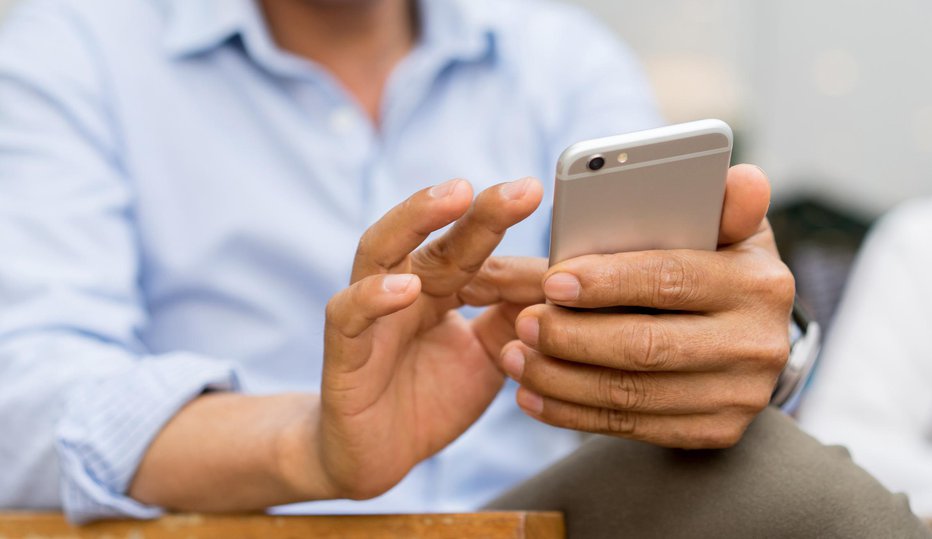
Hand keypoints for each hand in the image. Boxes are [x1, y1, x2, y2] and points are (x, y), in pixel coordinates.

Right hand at [317, 177, 545, 498]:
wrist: (377, 457)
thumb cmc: (430, 398)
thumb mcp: (489, 357)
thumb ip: (517, 318)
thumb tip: (561, 280)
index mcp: (439, 286)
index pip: (476, 249)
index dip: (515, 239)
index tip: (556, 218)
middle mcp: (402, 288)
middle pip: (438, 237)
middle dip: (481, 211)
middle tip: (524, 190)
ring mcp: (368, 315)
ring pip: (379, 250)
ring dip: (416, 218)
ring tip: (455, 196)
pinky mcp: (342, 354)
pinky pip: (348, 315)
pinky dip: (374, 297)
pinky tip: (406, 287)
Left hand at [499, 165, 793, 448]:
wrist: (750, 339)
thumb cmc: (718, 268)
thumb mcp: (728, 230)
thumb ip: (723, 204)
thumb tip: (740, 177)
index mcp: (759, 282)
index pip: (671, 280)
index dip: (608, 282)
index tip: (552, 281)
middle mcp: (757, 344)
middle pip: (647, 346)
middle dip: (574, 336)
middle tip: (523, 322)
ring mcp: (739, 396)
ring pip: (632, 393)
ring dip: (562, 379)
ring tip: (516, 358)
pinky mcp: (715, 433)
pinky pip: (631, 427)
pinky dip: (574, 413)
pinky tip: (533, 396)